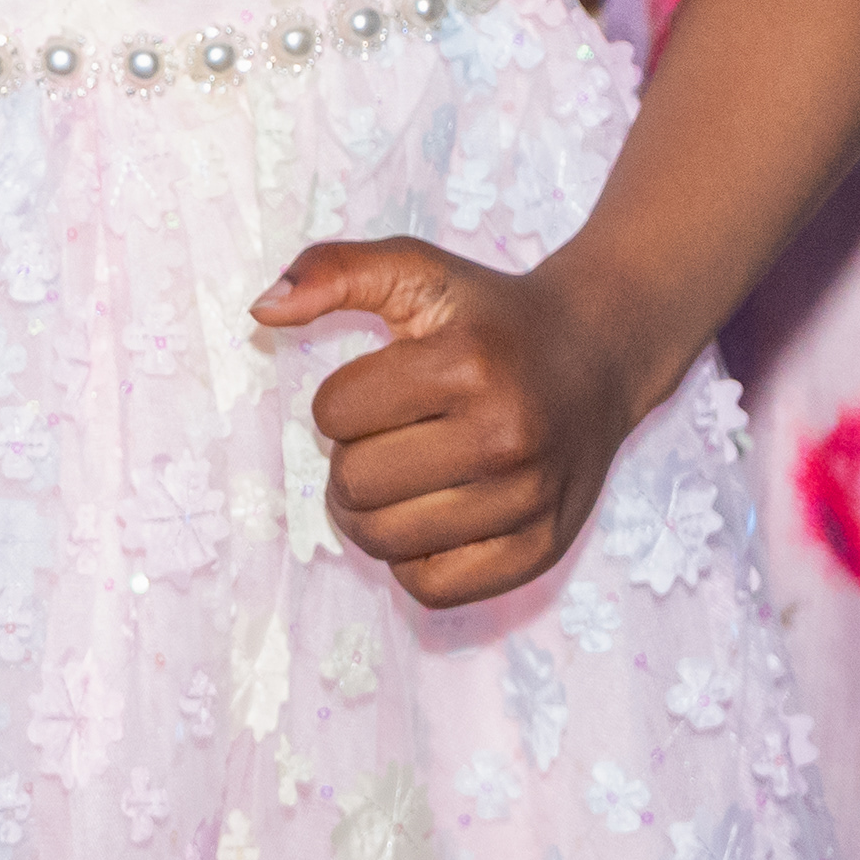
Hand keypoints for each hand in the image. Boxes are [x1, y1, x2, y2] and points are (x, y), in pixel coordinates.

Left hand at [250, 238, 659, 610]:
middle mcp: (505, 434)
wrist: (597, 355)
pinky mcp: (541, 550)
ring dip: (371, 514)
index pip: (333, 414)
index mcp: (467, 363)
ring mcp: (528, 499)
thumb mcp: (416, 270)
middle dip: (352, 459)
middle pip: (354, 484)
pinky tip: (430, 517)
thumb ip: (333, 271)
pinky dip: (410, 560)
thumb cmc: (490, 315)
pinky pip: (431, 588)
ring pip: (385, 542)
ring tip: (401, 477)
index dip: (340, 400)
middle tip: (389, 436)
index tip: (383, 386)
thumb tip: (261, 311)